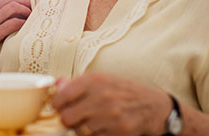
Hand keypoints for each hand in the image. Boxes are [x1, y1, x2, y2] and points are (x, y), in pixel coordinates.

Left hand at [51, 72, 171, 135]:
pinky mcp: (118, 131)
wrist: (153, 105)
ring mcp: (110, 115)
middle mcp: (102, 95)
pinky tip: (102, 128)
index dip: (57, 103)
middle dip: (68, 119)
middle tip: (75, 117)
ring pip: (79, 130)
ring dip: (82, 128)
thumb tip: (56, 84)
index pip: (62, 95)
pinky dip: (95, 135)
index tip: (59, 105)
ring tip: (92, 121)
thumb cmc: (124, 91)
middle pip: (67, 116)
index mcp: (95, 79)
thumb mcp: (102, 79)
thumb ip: (77, 81)